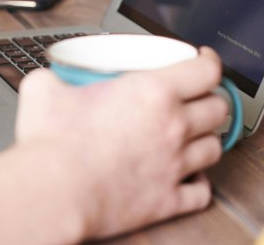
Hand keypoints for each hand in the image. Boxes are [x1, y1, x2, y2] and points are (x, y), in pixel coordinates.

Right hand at [13, 48, 226, 239]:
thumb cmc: (52, 144)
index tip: (205, 61)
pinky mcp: (167, 201)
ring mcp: (174, 165)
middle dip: (211, 101)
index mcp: (152, 92)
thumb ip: (54, 79)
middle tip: (197, 100)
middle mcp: (173, 126)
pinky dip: (199, 184)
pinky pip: (202, 192)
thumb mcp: (45, 90)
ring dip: (206, 140)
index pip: (206, 71)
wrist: (53, 193)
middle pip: (218, 109)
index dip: (210, 62)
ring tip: (193, 138)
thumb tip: (48, 80)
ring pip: (214, 148)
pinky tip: (189, 177)